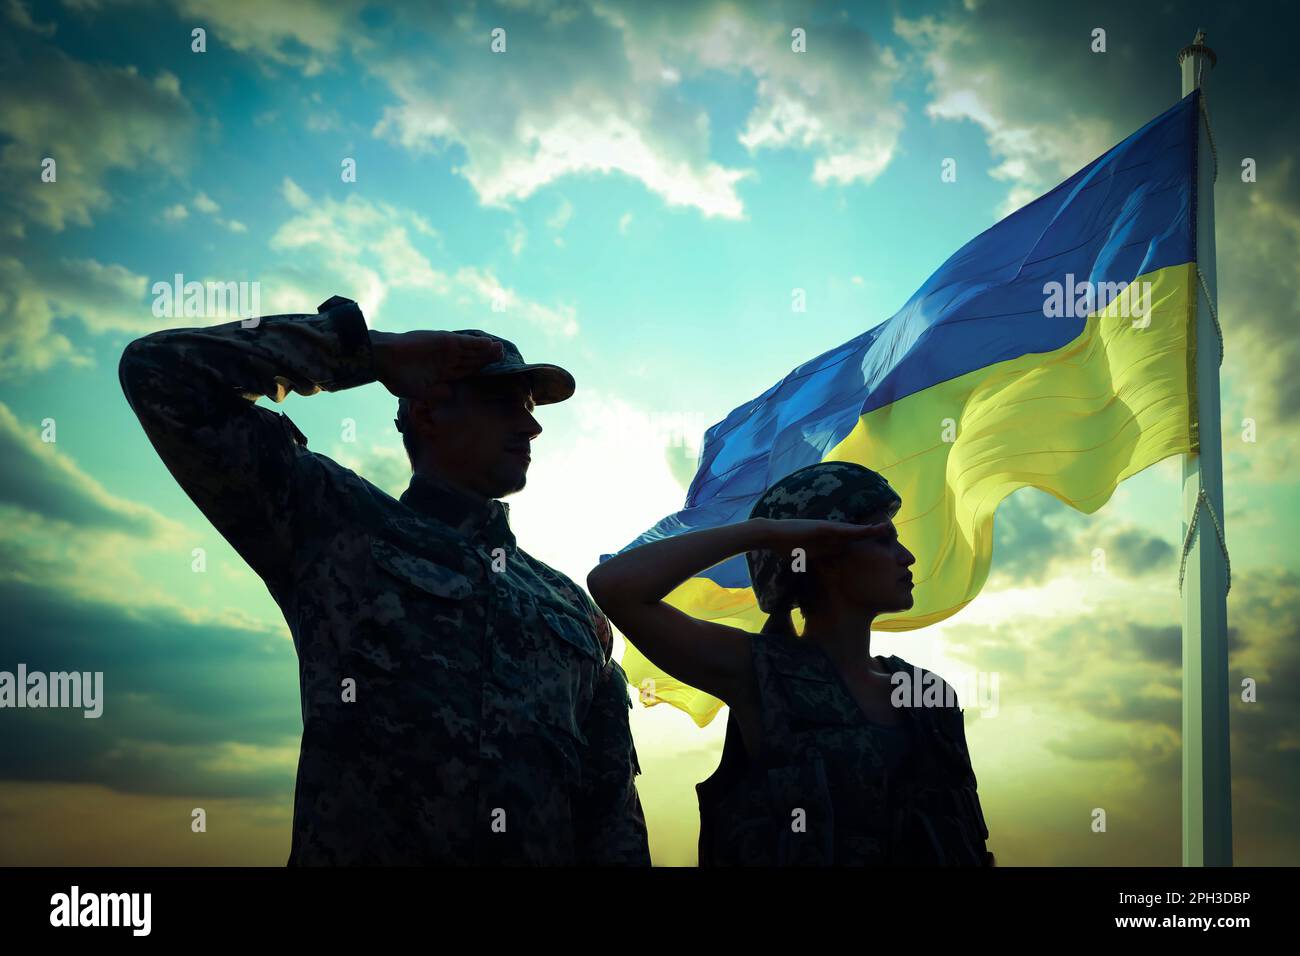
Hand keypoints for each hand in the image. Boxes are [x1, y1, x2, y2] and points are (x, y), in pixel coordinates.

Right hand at [370, 330, 503, 400]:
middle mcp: (446, 360)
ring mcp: (445, 350)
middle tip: (504, 358)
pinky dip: (477, 343)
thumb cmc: (397, 377)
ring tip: (501, 349)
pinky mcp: (443, 341)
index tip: (494, 373)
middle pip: (472, 360)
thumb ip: (435, 393)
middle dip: (487, 359)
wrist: (383, 359)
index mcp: (441, 373)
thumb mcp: (418, 392)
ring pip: (471, 351)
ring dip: (486, 350)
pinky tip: (489, 343)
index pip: (465, 371)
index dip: (479, 371)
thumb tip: (449, 393)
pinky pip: (465, 342)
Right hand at [756, 517, 889, 557]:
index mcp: (828, 543)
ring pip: (855, 530)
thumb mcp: (804, 559)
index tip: (881, 549)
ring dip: (872, 529)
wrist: (772, 535)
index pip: (851, 544)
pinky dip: (859, 530)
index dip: (866, 545)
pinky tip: (872, 529)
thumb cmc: (785, 547)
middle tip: (892, 534)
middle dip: (873, 535)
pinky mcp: (824, 527)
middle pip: (857, 535)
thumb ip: (813, 564)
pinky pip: (845, 529)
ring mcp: (828, 530)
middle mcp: (831, 535)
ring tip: (888, 528)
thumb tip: (818, 579)